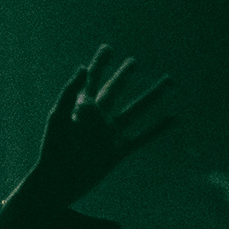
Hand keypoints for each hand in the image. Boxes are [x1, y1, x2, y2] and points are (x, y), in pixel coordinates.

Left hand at [4, 47, 172, 228]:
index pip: (92, 80)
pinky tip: (175, 118)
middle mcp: (98, 118)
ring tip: (169, 80)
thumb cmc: (53, 149)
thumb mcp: (58, 117)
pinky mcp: (118, 151)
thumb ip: (70, 93)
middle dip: (123, 76)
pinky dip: (159, 128)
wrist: (58, 180)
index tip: (108, 48)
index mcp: (80, 107)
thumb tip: (83, 67)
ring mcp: (110, 134)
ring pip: (136, 109)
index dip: (99, 64)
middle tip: (133, 61)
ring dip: (153, 95)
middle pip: (114, 91)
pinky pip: (143, 137)